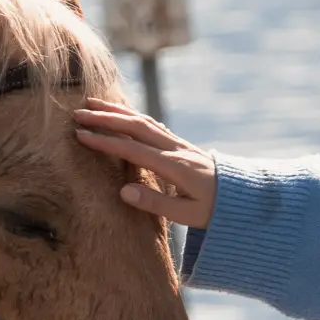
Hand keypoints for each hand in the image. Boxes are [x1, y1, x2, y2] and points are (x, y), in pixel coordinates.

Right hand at [74, 98, 217, 227]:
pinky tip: (122, 112)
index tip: (80, 135)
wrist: (242, 196)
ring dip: (117, 111)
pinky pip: (153, 123)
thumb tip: (123, 191)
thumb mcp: (187, 215)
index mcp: (173, 166)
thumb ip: (154, 203)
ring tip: (92, 104)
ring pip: (143, 120)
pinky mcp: (180, 144)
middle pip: (135, 126)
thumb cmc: (214, 209)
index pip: (132, 148)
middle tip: (78, 113)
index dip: (105, 141)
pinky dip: (133, 114)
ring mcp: (178, 143)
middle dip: (105, 118)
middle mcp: (175, 148)